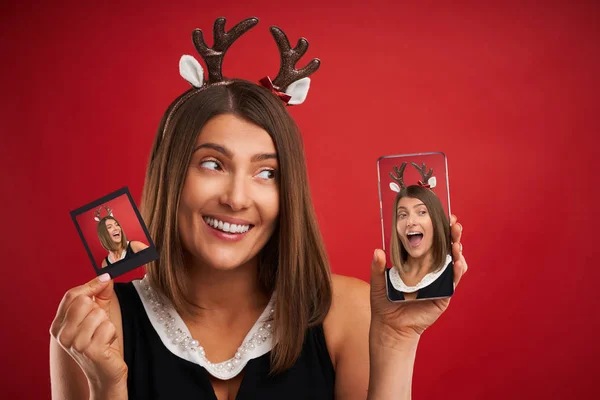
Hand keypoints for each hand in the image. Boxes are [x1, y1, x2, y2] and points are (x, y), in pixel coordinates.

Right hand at [50, 274, 126, 390]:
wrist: (105, 372)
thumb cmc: (101, 343)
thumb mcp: (98, 315)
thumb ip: (100, 294)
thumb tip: (105, 277)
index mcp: (59, 324)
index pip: (71, 295)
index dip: (90, 285)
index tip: (104, 281)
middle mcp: (62, 335)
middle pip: (83, 302)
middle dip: (99, 309)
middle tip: (99, 324)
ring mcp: (75, 343)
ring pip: (98, 314)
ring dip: (106, 323)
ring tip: (102, 336)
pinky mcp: (90, 351)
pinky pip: (107, 326)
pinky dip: (112, 333)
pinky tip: (107, 344)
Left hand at [369, 214, 467, 342]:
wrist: (391, 327)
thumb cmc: (384, 303)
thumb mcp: (379, 283)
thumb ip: (378, 268)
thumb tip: (377, 251)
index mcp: (417, 262)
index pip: (430, 242)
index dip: (438, 229)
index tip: (443, 216)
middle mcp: (431, 270)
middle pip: (446, 249)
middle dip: (453, 235)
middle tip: (455, 224)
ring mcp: (439, 282)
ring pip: (454, 263)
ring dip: (458, 251)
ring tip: (456, 243)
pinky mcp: (444, 295)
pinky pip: (453, 281)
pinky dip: (457, 271)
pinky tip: (457, 262)